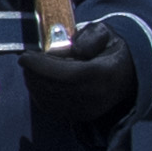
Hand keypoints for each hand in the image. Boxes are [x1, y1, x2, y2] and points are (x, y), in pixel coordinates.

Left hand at [19, 19, 137, 128]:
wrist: (126, 73)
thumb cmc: (109, 49)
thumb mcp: (104, 33)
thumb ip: (89, 36)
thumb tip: (74, 49)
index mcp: (106, 74)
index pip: (69, 74)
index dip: (43, 67)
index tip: (25, 57)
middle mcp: (97, 96)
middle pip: (56, 89)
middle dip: (34, 74)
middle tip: (26, 60)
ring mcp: (89, 110)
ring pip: (50, 100)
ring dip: (34, 83)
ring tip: (31, 68)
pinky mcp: (80, 117)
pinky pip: (52, 108)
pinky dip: (39, 94)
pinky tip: (37, 81)